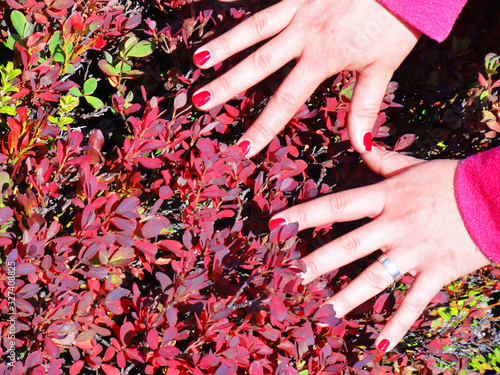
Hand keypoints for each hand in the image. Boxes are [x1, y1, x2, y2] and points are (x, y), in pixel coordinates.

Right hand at [192, 0, 420, 155]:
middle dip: (227, 85)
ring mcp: (299, 8)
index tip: (244, 148)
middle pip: (258, 64)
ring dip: (224, 45)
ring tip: (198, 61)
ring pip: (254, 29)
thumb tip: (360, 146)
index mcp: (323, 58)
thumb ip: (365, 106)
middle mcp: (304, 34)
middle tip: (200, 102)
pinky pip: (265, 1)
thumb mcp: (384, 66)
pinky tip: (217, 7)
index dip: (263, 126)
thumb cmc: (397, 22)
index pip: (286, 100)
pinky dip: (237, 5)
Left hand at [269, 148, 490, 351]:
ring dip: (346, 299)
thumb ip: (381, 158)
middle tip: (287, 280)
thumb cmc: (451, 180)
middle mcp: (394, 225)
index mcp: (385, 197)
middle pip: (347, 247)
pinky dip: (398, 323)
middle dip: (314, 264)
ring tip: (320, 316)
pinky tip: (380, 343)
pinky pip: (414, 301)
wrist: (496, 195)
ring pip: (374, 278)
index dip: (303, 214)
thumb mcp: (412, 165)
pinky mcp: (436, 271)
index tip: (275, 225)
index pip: (335, 206)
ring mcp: (414, 251)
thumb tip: (358, 138)